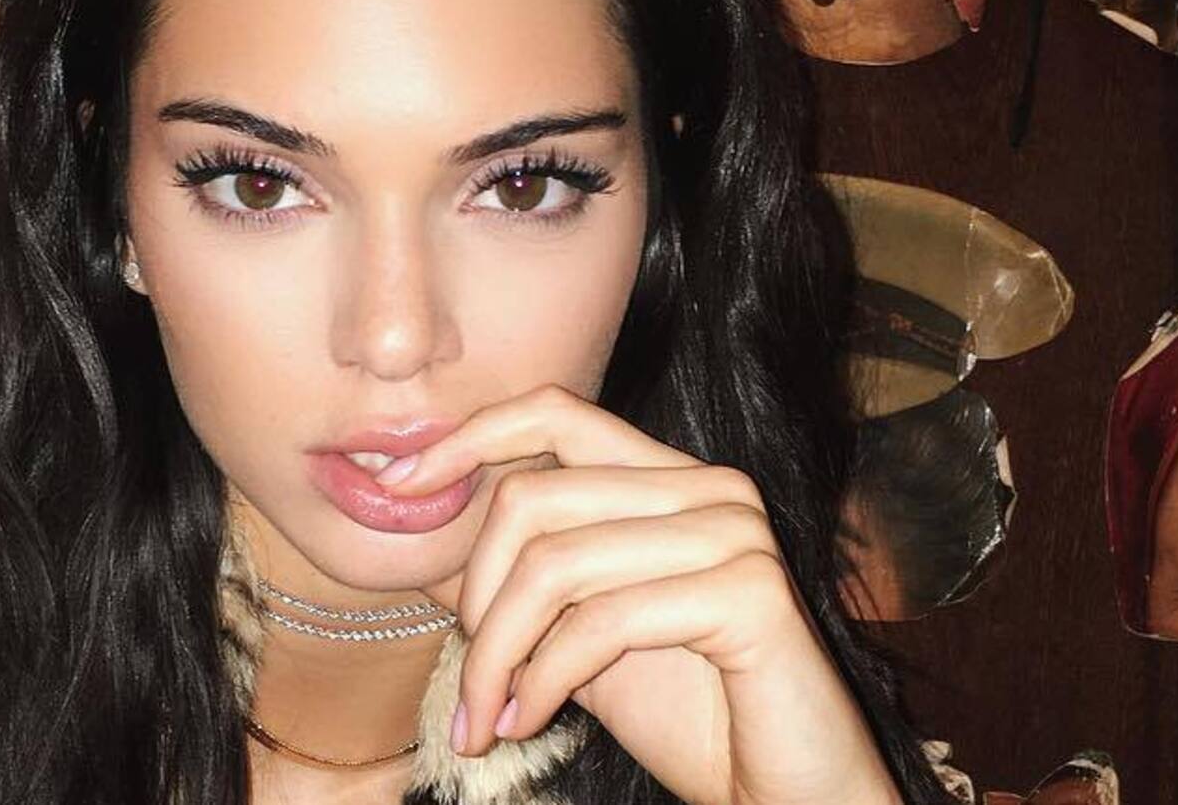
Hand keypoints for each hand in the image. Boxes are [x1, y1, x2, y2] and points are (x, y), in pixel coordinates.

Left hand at [378, 384, 900, 804]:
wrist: (782, 794)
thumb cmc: (686, 714)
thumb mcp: (571, 637)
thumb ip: (510, 578)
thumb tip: (411, 521)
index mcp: (668, 479)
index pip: (554, 411)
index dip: (467, 438)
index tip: (396, 486)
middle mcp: (709, 487)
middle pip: (533, 495)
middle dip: (475, 599)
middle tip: (471, 685)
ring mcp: (735, 532)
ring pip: (555, 564)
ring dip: (498, 655)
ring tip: (486, 720)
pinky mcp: (749, 591)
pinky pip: (602, 621)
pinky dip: (544, 680)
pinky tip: (528, 723)